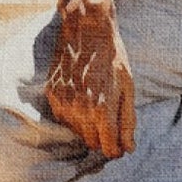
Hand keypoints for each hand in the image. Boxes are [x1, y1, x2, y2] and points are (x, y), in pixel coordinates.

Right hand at [43, 0, 136, 158]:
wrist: (86, 31)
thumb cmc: (113, 58)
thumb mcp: (128, 88)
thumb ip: (128, 121)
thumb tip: (129, 148)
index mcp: (102, 109)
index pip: (109, 148)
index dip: (117, 150)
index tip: (122, 147)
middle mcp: (80, 110)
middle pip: (93, 144)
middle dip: (105, 140)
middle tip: (113, 128)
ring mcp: (63, 104)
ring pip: (77, 133)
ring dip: (89, 130)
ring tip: (99, 109)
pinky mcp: (52, 96)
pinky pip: (64, 120)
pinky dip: (75, 118)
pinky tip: (84, 102)